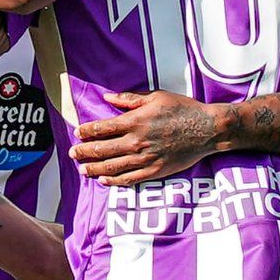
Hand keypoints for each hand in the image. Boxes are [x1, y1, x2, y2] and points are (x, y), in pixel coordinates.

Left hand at [70, 87, 228, 185]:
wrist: (207, 130)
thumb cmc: (183, 109)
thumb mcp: (156, 97)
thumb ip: (129, 99)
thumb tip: (108, 97)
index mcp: (134, 121)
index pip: (101, 129)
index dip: (86, 132)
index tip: (76, 133)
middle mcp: (136, 142)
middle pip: (101, 150)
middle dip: (83, 152)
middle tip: (72, 153)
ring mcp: (145, 159)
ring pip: (111, 167)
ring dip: (93, 169)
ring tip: (82, 169)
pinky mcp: (154, 172)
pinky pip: (129, 179)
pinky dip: (113, 181)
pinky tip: (103, 181)